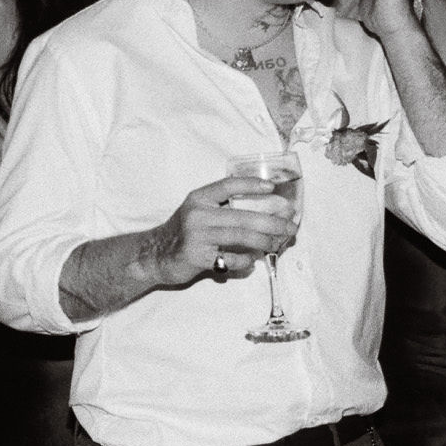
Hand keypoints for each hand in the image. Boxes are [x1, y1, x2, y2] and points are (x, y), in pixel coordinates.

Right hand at [149, 176, 296, 286]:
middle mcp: (197, 214)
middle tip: (289, 225)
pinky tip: (252, 261)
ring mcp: (196, 236)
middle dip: (271, 221)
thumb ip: (222, 208)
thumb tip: (264, 211)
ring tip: (278, 242)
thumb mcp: (197, 211)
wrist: (156, 254)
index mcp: (198, 198)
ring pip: (239, 236)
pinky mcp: (197, 257)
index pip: (228, 186)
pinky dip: (245, 260)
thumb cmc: (184, 232)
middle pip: (241, 215)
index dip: (251, 185)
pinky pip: (229, 258)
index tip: (271, 188)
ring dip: (264, 240)